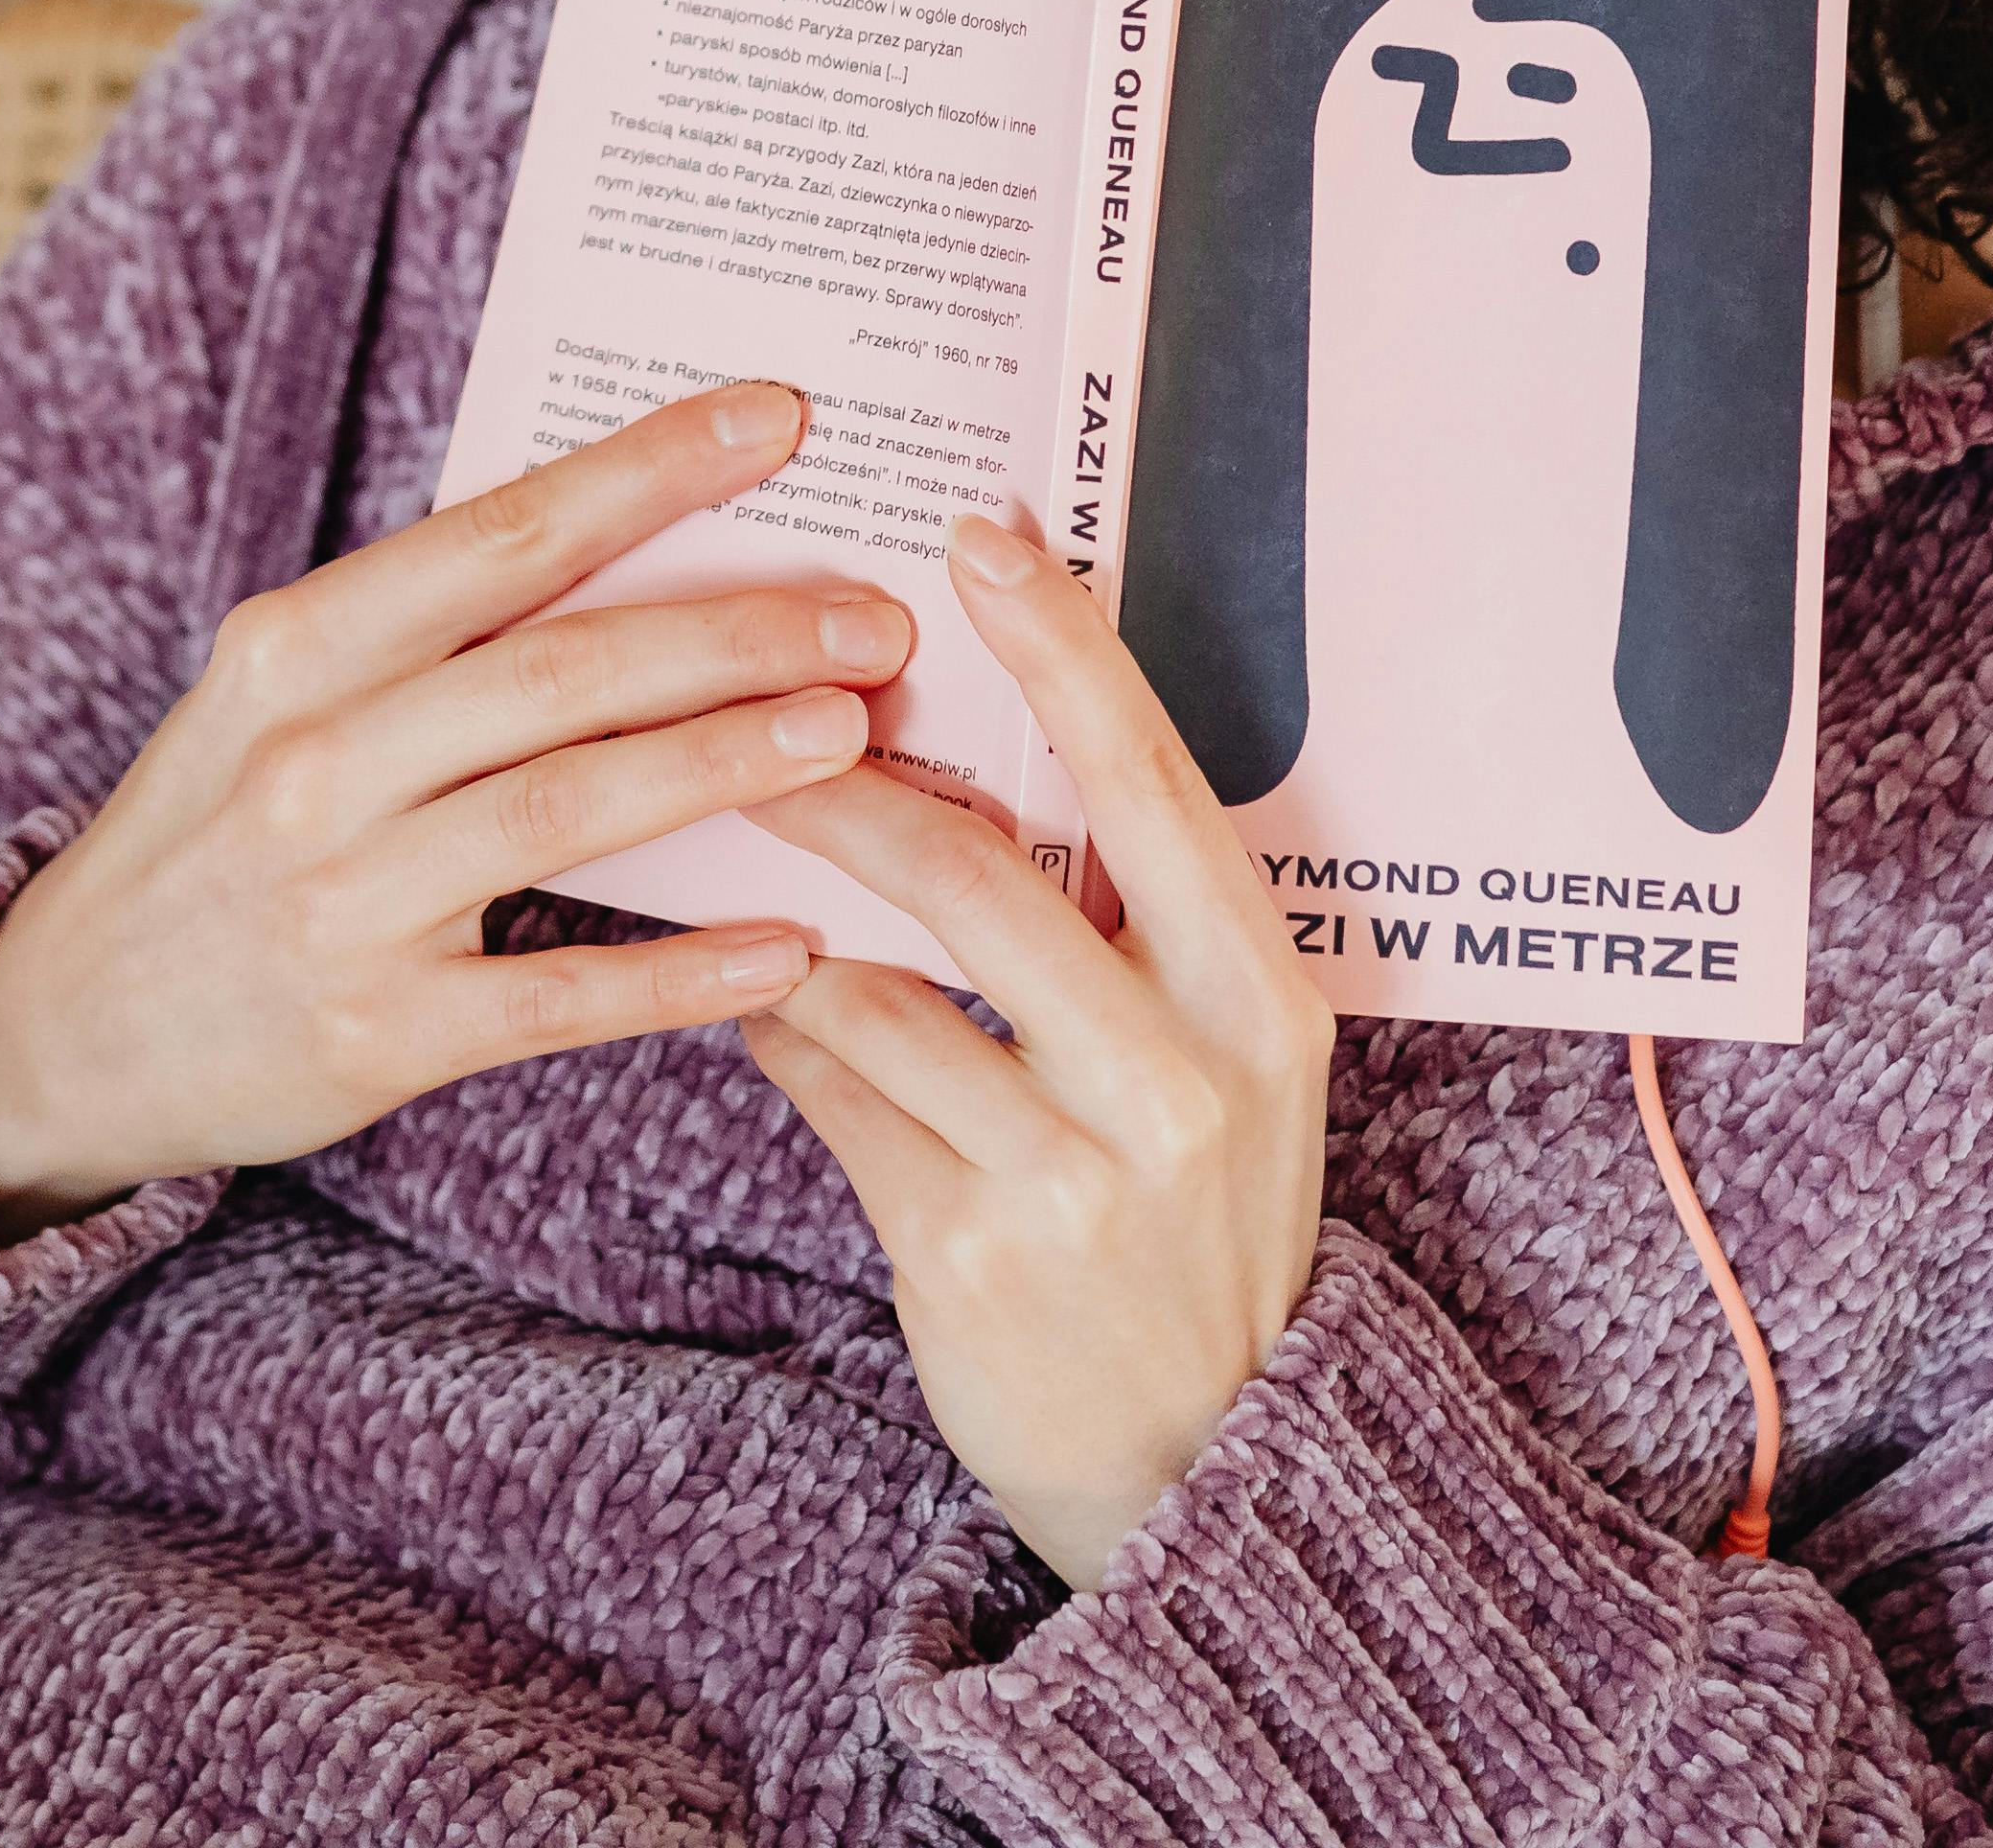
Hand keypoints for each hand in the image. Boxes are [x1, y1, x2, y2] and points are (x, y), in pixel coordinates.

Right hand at [0, 381, 907, 1239]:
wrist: (64, 1030)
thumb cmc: (215, 833)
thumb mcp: (277, 698)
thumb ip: (424, 634)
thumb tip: (623, 543)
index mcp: (294, 649)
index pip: (500, 536)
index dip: (648, 473)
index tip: (779, 417)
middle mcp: (314, 760)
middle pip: (560, 669)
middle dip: (735, 631)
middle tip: (875, 617)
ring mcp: (343, 900)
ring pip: (569, 811)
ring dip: (725, 765)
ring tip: (851, 734)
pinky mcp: (375, 1034)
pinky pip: (559, 994)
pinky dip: (682, 972)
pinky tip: (790, 945)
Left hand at [739, 513, 1333, 1587]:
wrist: (1202, 1458)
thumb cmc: (1192, 1215)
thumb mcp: (1221, 1060)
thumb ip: (1133, 921)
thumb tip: (972, 744)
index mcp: (1261, 997)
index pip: (1151, 782)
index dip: (1062, 648)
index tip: (978, 535)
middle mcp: (1184, 1074)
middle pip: (977, 868)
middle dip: (845, 776)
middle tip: (760, 699)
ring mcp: (1076, 1172)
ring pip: (874, 979)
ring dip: (787, 905)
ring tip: (731, 847)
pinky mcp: (969, 1249)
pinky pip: (830, 1086)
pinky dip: (774, 1020)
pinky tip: (748, 992)